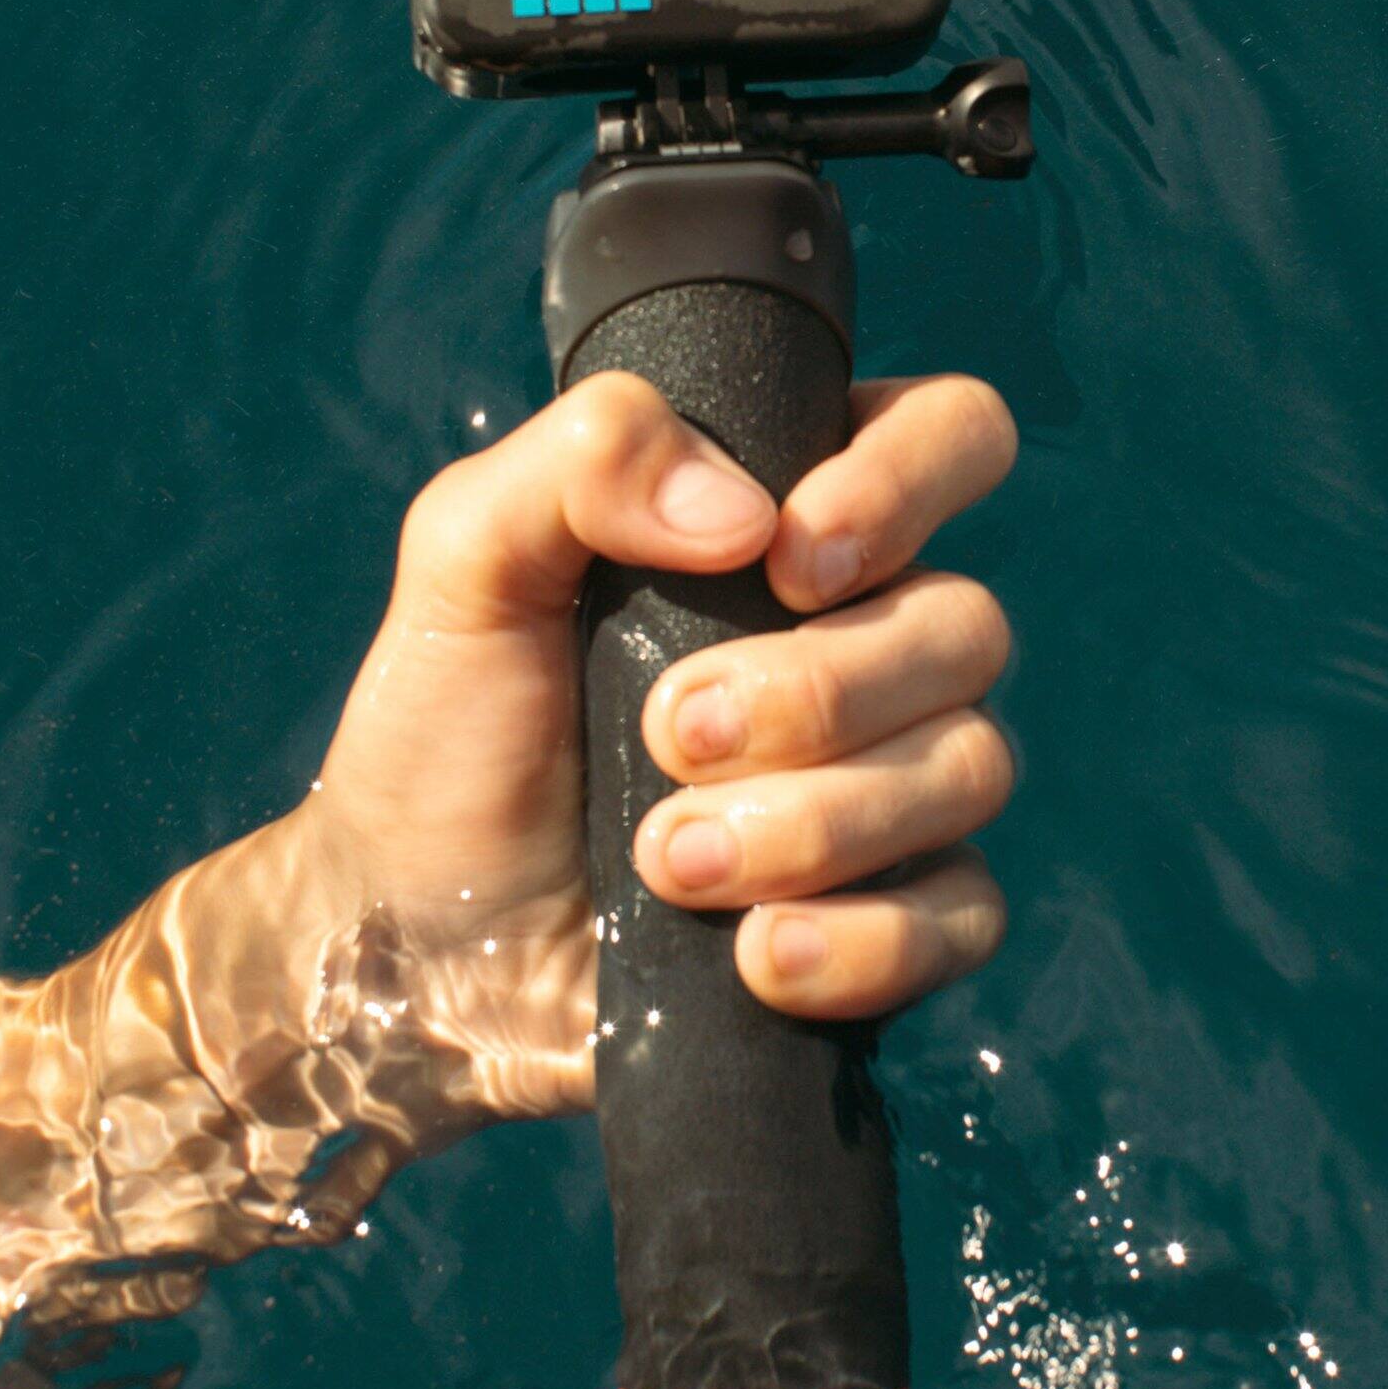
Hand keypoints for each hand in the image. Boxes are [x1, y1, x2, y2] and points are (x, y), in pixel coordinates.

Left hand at [289, 369, 1017, 1144]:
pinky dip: (861, 939)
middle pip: (968, 626)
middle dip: (817, 691)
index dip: (906, 481)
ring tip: (667, 860)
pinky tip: (755, 953)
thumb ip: (581, 461)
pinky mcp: (893, 925)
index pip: (949, 435)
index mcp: (790, 525)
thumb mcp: (466, 562)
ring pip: (970, 769)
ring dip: (812, 823)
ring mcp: (895, 790)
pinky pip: (963, 916)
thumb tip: (743, 513)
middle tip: (665, 732)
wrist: (417, 946)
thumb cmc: (450, 739)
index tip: (787, 557)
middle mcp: (869, 645)